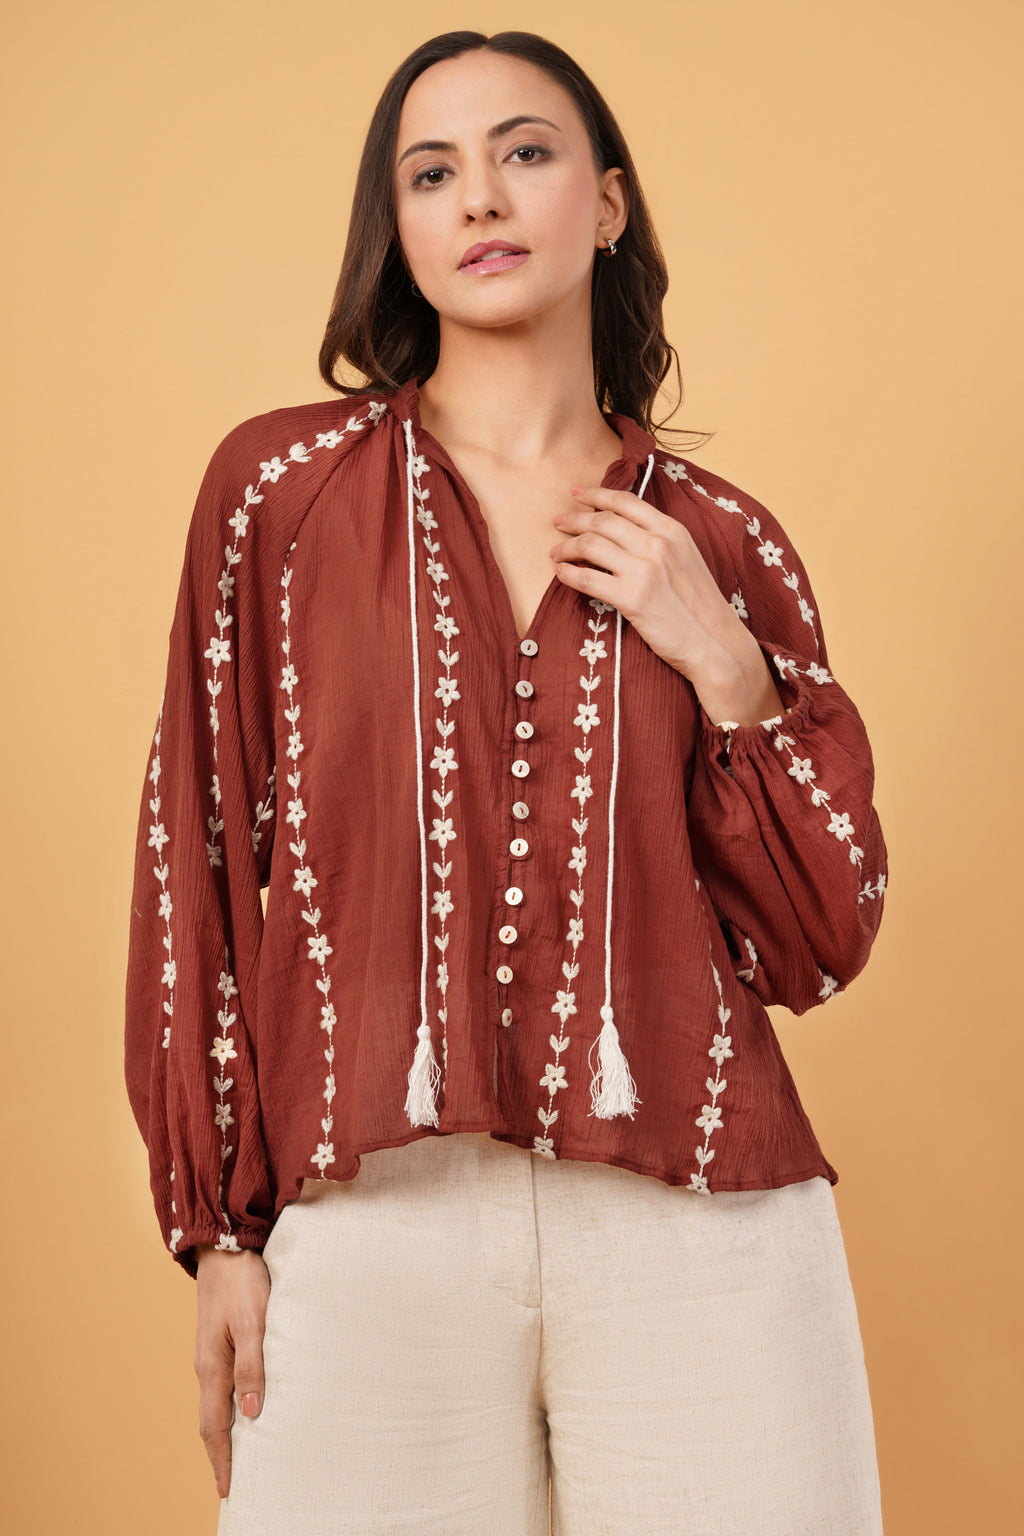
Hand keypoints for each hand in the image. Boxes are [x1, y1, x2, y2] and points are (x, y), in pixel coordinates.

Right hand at [194, 1244, 269, 1499]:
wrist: (224, 1243)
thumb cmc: (242, 1280)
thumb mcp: (252, 1321)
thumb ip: (253, 1365)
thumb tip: (252, 1412)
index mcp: (212, 1366)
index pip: (215, 1427)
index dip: (222, 1460)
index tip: (228, 1490)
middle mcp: (207, 1365)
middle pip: (211, 1421)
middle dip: (220, 1454)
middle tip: (232, 1482)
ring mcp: (211, 1352)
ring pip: (216, 1403)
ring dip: (226, 1431)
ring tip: (241, 1454)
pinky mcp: (219, 1339)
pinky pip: (222, 1384)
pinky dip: (229, 1406)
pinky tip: (244, 1406)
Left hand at [550, 486, 784, 726]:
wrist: (714, 642)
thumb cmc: (699, 605)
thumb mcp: (686, 558)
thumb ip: (660, 541)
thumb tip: (624, 531)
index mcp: (672, 530)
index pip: (625, 502)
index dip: (596, 495)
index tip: (577, 494)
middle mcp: (657, 544)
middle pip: (602, 521)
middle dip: (574, 519)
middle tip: (558, 524)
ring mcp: (644, 570)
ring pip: (589, 545)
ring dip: (566, 547)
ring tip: (556, 553)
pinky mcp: (632, 598)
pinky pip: (586, 578)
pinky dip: (567, 573)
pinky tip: (560, 574)